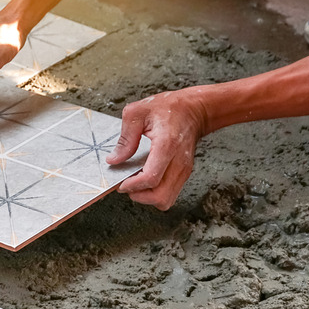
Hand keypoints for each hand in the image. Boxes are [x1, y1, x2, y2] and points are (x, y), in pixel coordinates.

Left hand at [106, 89, 207, 209]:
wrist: (194, 109)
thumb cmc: (169, 108)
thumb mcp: (137, 113)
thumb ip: (125, 138)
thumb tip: (114, 159)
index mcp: (166, 145)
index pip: (151, 178)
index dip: (133, 186)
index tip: (121, 183)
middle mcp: (178, 161)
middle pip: (161, 196)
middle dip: (140, 196)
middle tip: (127, 185)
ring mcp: (184, 170)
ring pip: (166, 200)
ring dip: (148, 197)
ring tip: (136, 183)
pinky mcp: (184, 174)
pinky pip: (169, 193)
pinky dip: (155, 192)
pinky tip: (146, 179)